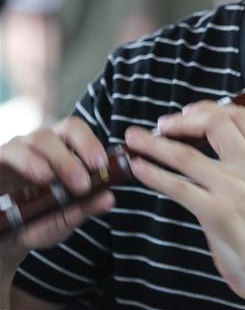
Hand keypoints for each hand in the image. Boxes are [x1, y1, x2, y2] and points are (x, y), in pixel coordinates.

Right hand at [0, 118, 114, 271]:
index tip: (100, 165)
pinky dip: (21, 162)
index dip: (89, 143)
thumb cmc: (38, 220)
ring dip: (46, 160)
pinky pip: (4, 153)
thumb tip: (109, 199)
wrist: (3, 237)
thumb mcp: (62, 219)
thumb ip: (84, 208)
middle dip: (69, 158)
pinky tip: (33, 177)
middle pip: (55, 134)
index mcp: (61, 149)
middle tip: (81, 184)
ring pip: (33, 141)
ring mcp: (15, 150)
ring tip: (50, 179)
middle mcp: (38, 144)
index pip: (75, 130)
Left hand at [124, 102, 244, 305]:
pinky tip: (138, 168)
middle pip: (215, 125)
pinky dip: (153, 174)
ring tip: (133, 139)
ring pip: (187, 155)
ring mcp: (235, 190)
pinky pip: (177, 187)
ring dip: (154, 144)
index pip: (240, 116)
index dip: (209, 108)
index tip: (188, 113)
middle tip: (160, 124)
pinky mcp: (216, 213)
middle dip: (181, 120)